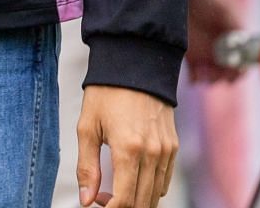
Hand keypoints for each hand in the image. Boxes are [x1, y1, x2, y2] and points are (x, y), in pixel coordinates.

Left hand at [75, 85, 176, 207]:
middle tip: (102, 197)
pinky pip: (164, 180)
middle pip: (142, 202)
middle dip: (122, 207)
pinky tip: (132, 178)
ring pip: (155, 195)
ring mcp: (166, 151)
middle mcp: (152, 154)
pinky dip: (150, 188)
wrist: (135, 65)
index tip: (96, 202)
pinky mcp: (173, 146)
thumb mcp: (87, 127)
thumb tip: (86, 201)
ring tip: (115, 187)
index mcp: (128, 150)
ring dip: (137, 200)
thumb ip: (87, 167)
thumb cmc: (106, 93)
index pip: (125, 201)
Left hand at [184, 0, 245, 83]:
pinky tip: (194, 78)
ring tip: (203, 75)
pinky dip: (196, 78)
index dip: (241, 72)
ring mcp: (209, 55)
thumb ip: (233, 26)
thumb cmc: (212, 0)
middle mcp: (225, 53)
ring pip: (213, 76)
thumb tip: (239, 43)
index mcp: (237, 44)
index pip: (244, 64)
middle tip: (217, 74)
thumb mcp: (225, 10)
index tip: (235, 73)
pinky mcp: (193, 56)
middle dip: (224, 78)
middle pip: (228, 74)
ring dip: (210, 79)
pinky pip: (195, 72)